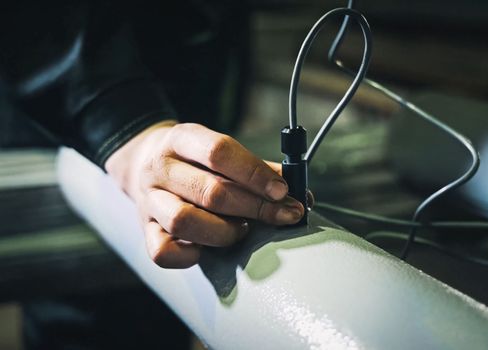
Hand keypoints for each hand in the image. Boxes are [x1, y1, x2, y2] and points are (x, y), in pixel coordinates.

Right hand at [105, 121, 304, 267]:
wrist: (142, 164)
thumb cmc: (193, 160)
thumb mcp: (217, 149)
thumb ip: (257, 168)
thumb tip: (302, 193)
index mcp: (181, 139)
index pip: (219, 152)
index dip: (255, 173)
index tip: (283, 191)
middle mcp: (160, 168)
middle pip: (210, 191)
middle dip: (255, 207)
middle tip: (283, 215)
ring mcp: (149, 201)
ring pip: (184, 221)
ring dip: (224, 231)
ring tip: (242, 229)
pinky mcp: (145, 230)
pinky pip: (163, 253)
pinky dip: (191, 256)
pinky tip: (208, 247)